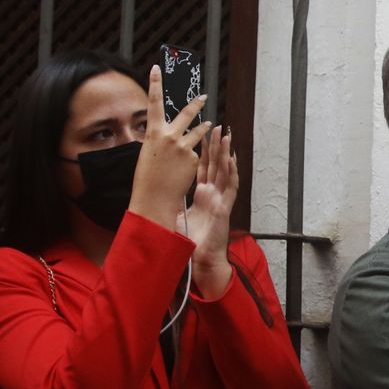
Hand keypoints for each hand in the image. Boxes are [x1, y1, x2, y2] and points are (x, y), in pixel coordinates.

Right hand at [129, 64, 211, 229]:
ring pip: (197, 132)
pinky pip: (195, 154)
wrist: (155, 197)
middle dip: (196, 104)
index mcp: (153, 132)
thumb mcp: (147, 153)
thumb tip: (164, 136)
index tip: (157, 69)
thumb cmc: (146, 178)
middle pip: (186, 114)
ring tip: (210, 123)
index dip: (155, 84)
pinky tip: (183, 170)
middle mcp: (170, 135)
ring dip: (203, 128)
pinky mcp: (194, 158)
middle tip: (204, 96)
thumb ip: (158, 140)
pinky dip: (191, 160)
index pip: (154, 102)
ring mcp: (184, 146)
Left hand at [186, 125, 238, 294]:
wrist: (202, 260)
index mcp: (202, 197)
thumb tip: (156, 194)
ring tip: (226, 136)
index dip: (203, 153)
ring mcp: (220, 200)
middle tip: (216, 128)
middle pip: (214, 166)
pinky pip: (230, 187)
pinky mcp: (225, 208)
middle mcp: (213, 195)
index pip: (202, 170)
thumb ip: (172, 203)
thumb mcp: (177, 217)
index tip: (201, 136)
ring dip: (226, 154)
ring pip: (225, 172)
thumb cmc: (191, 242)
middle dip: (215, 147)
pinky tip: (231, 159)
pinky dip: (232, 173)